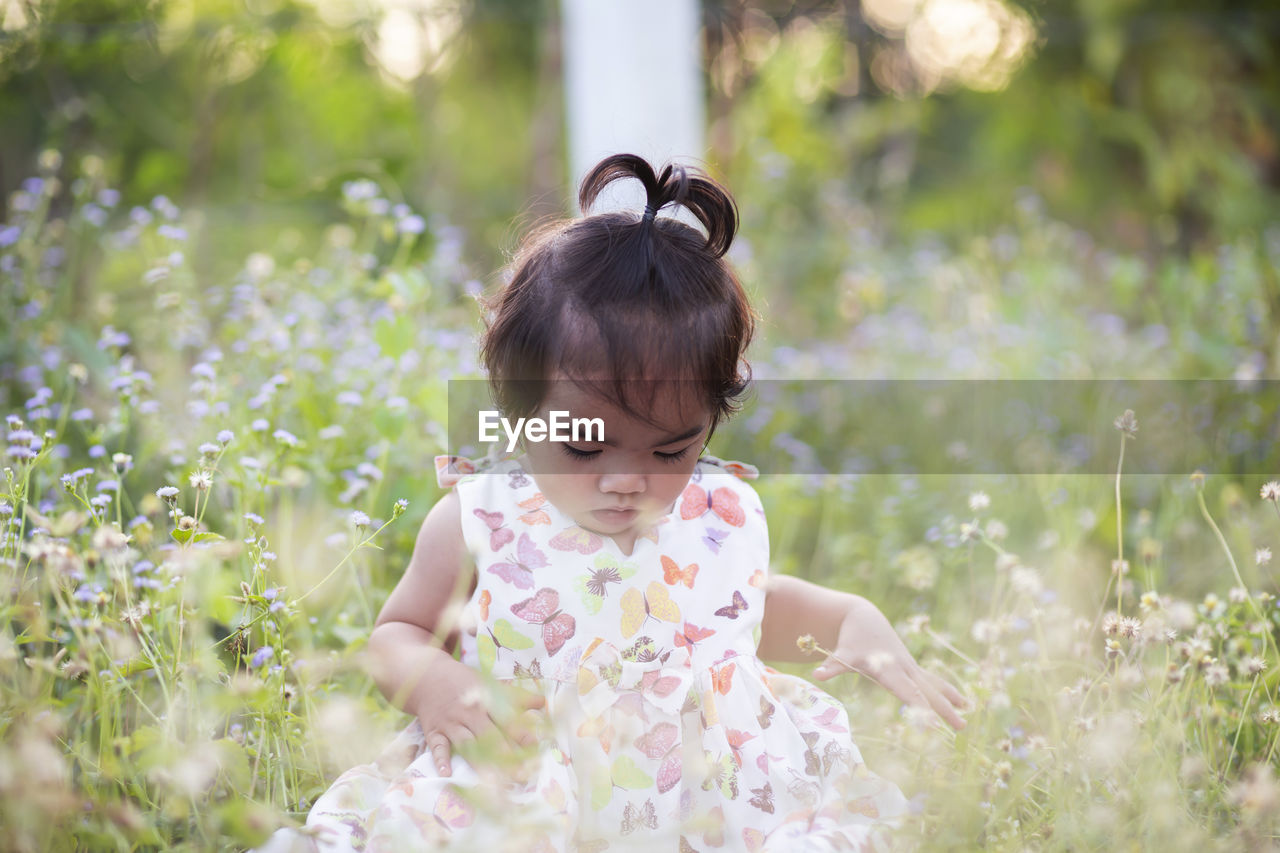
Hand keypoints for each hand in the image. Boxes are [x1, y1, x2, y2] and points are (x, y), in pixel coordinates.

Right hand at [412, 657, 546, 776]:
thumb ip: (515, 696)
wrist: (427, 676)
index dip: (521, 733)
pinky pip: (437, 747)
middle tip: (521, 775)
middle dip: (505, 755)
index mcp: (486, 700)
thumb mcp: (490, 684)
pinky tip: (447, 773)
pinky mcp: (434, 731)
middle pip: (489, 736)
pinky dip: (441, 760)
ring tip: (493, 782)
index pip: (507, 718)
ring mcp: (451, 723)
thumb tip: (542, 703)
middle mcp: (469, 713)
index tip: (536, 748)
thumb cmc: (465, 682)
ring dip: (479, 763)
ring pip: (467, 744)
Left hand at [810, 598, 968, 730]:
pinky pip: (932, 681)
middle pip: (927, 692)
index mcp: (889, 669)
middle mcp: (903, 669)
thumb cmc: (851, 639)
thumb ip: (832, 665)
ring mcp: (910, 667)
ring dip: (950, 699)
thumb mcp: (842, 653)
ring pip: (934, 685)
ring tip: (968, 715)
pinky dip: (946, 691)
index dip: (920, 709)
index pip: (907, 693)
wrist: (864, 617)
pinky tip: (961, 702)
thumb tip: (817, 674)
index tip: (932, 725)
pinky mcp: (911, 667)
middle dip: (943, 710)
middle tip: (961, 728)